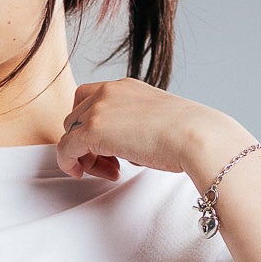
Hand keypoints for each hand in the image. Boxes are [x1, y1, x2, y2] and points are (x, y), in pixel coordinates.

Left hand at [55, 79, 228, 182]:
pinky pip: (65, 149)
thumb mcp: (157, 121)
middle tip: (110, 165)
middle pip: (76, 118)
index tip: (110, 148)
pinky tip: (81, 174)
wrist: (196, 136)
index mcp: (124, 87)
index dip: (91, 125)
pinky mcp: (91, 130)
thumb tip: (128, 148)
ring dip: (82, 155)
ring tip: (107, 172)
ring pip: (69, 134)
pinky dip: (68, 163)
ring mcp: (98, 109)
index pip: (89, 99)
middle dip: (87, 143)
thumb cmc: (188, 134)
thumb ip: (135, 127)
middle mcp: (107, 91)